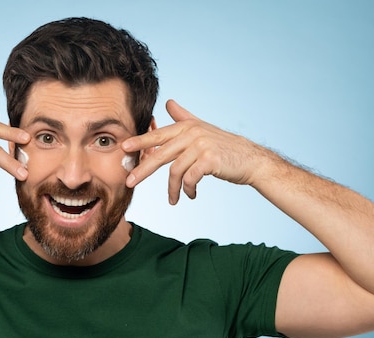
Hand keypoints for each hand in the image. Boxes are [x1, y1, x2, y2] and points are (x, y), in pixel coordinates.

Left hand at [122, 100, 269, 203]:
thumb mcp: (202, 128)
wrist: (250, 159)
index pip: (158, 135)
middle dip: (143, 169)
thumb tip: (168, 102)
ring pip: (175, 171)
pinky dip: (188, 190)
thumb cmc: (223, 146)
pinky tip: (190, 195)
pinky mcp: (209, 160)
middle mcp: (192, 133)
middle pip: (160, 153)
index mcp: (187, 126)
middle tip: (129, 182)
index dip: (140, 141)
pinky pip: (190, 179)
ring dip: (173, 189)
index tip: (124, 148)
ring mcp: (201, 146)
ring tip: (173, 200)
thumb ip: (183, 117)